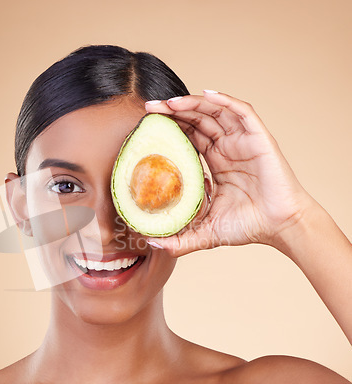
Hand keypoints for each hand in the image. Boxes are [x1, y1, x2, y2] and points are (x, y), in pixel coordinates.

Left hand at [144, 90, 311, 256]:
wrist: (280, 227)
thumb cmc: (248, 226)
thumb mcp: (205, 233)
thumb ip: (179, 240)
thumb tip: (151, 244)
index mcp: (215, 162)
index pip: (188, 137)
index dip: (170, 128)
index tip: (147, 127)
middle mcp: (227, 148)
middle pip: (197, 120)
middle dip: (174, 112)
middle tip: (150, 109)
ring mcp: (242, 141)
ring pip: (215, 112)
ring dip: (192, 104)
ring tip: (169, 103)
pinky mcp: (258, 138)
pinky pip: (242, 112)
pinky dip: (225, 100)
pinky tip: (206, 94)